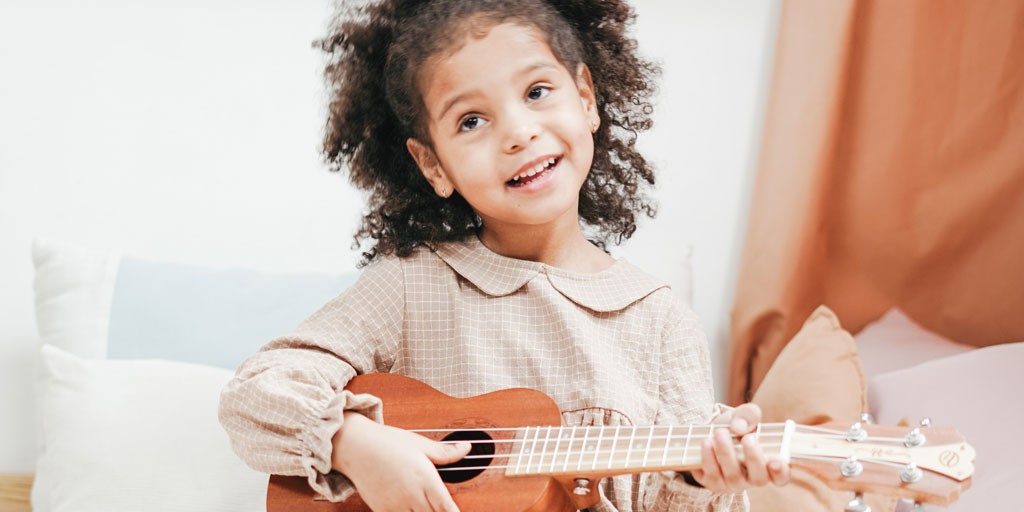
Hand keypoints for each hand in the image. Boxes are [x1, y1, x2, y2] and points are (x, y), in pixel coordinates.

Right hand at [332, 412, 470, 510]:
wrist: (355, 446)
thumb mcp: (420, 444)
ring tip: (425, 507)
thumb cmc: (387, 442)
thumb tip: (467, 447)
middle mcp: (412, 494)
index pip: (447, 507)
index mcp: (424, 478)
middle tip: (443, 508)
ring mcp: (396, 505)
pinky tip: (411, 509)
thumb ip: (446, 452)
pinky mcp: (382, 510)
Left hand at [690, 403, 789, 492]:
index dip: (781, 472)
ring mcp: (734, 483)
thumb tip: (740, 427)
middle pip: (759, 479)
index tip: (776, 461)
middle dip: (754, 458)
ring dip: (727, 454)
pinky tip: (706, 443)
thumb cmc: (734, 428)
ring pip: (734, 477)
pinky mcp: (714, 483)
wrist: (708, 434)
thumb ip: (749, 415)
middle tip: (748, 438)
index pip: (781, 476)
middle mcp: (753, 477)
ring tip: (720, 433)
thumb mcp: (743, 416)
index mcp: (768, 463)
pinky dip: (709, 459)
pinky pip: (713, 476)